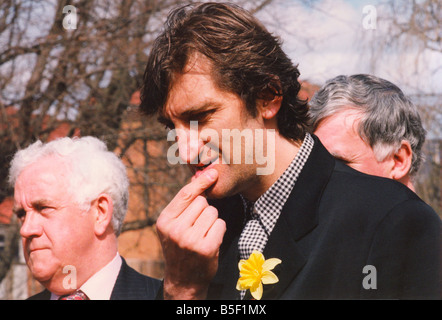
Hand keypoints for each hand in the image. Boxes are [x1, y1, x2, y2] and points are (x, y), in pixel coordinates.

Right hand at [156, 169, 225, 298]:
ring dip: (212, 221)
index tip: (212, 172)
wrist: (183, 279)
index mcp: (165, 221)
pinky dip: (219, 230)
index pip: (186, 194)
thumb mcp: (173, 225)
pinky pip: (220, 224)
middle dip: (204, 210)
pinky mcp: (206, 248)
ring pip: (213, 212)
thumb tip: (199, 176)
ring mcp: (190, 240)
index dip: (201, 182)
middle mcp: (175, 230)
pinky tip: (210, 241)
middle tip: (197, 226)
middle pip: (202, 202)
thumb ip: (184, 204)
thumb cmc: (180, 247)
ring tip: (202, 234)